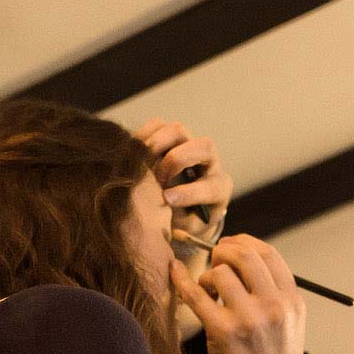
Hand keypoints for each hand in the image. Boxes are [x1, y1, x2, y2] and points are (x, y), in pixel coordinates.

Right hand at [133, 116, 230, 244]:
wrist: (185, 208)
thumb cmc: (186, 220)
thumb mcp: (187, 228)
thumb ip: (179, 221)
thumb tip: (166, 211)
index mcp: (219, 188)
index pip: (211, 186)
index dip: (190, 192)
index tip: (168, 199)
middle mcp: (210, 163)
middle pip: (204, 146)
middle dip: (177, 160)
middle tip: (158, 179)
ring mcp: (191, 146)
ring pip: (180, 130)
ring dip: (158, 144)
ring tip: (142, 164)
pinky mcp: (173, 138)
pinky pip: (160, 125)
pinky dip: (145, 134)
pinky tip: (134, 151)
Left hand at [168, 235, 306, 353]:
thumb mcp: (287, 329)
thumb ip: (273, 297)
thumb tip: (241, 264)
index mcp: (292, 302)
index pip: (269, 254)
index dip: (243, 243)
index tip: (227, 247)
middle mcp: (275, 306)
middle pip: (244, 255)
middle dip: (222, 252)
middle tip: (211, 264)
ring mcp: (251, 319)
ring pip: (219, 272)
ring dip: (205, 276)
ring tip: (206, 294)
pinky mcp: (224, 333)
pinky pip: (196, 295)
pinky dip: (181, 281)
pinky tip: (173, 274)